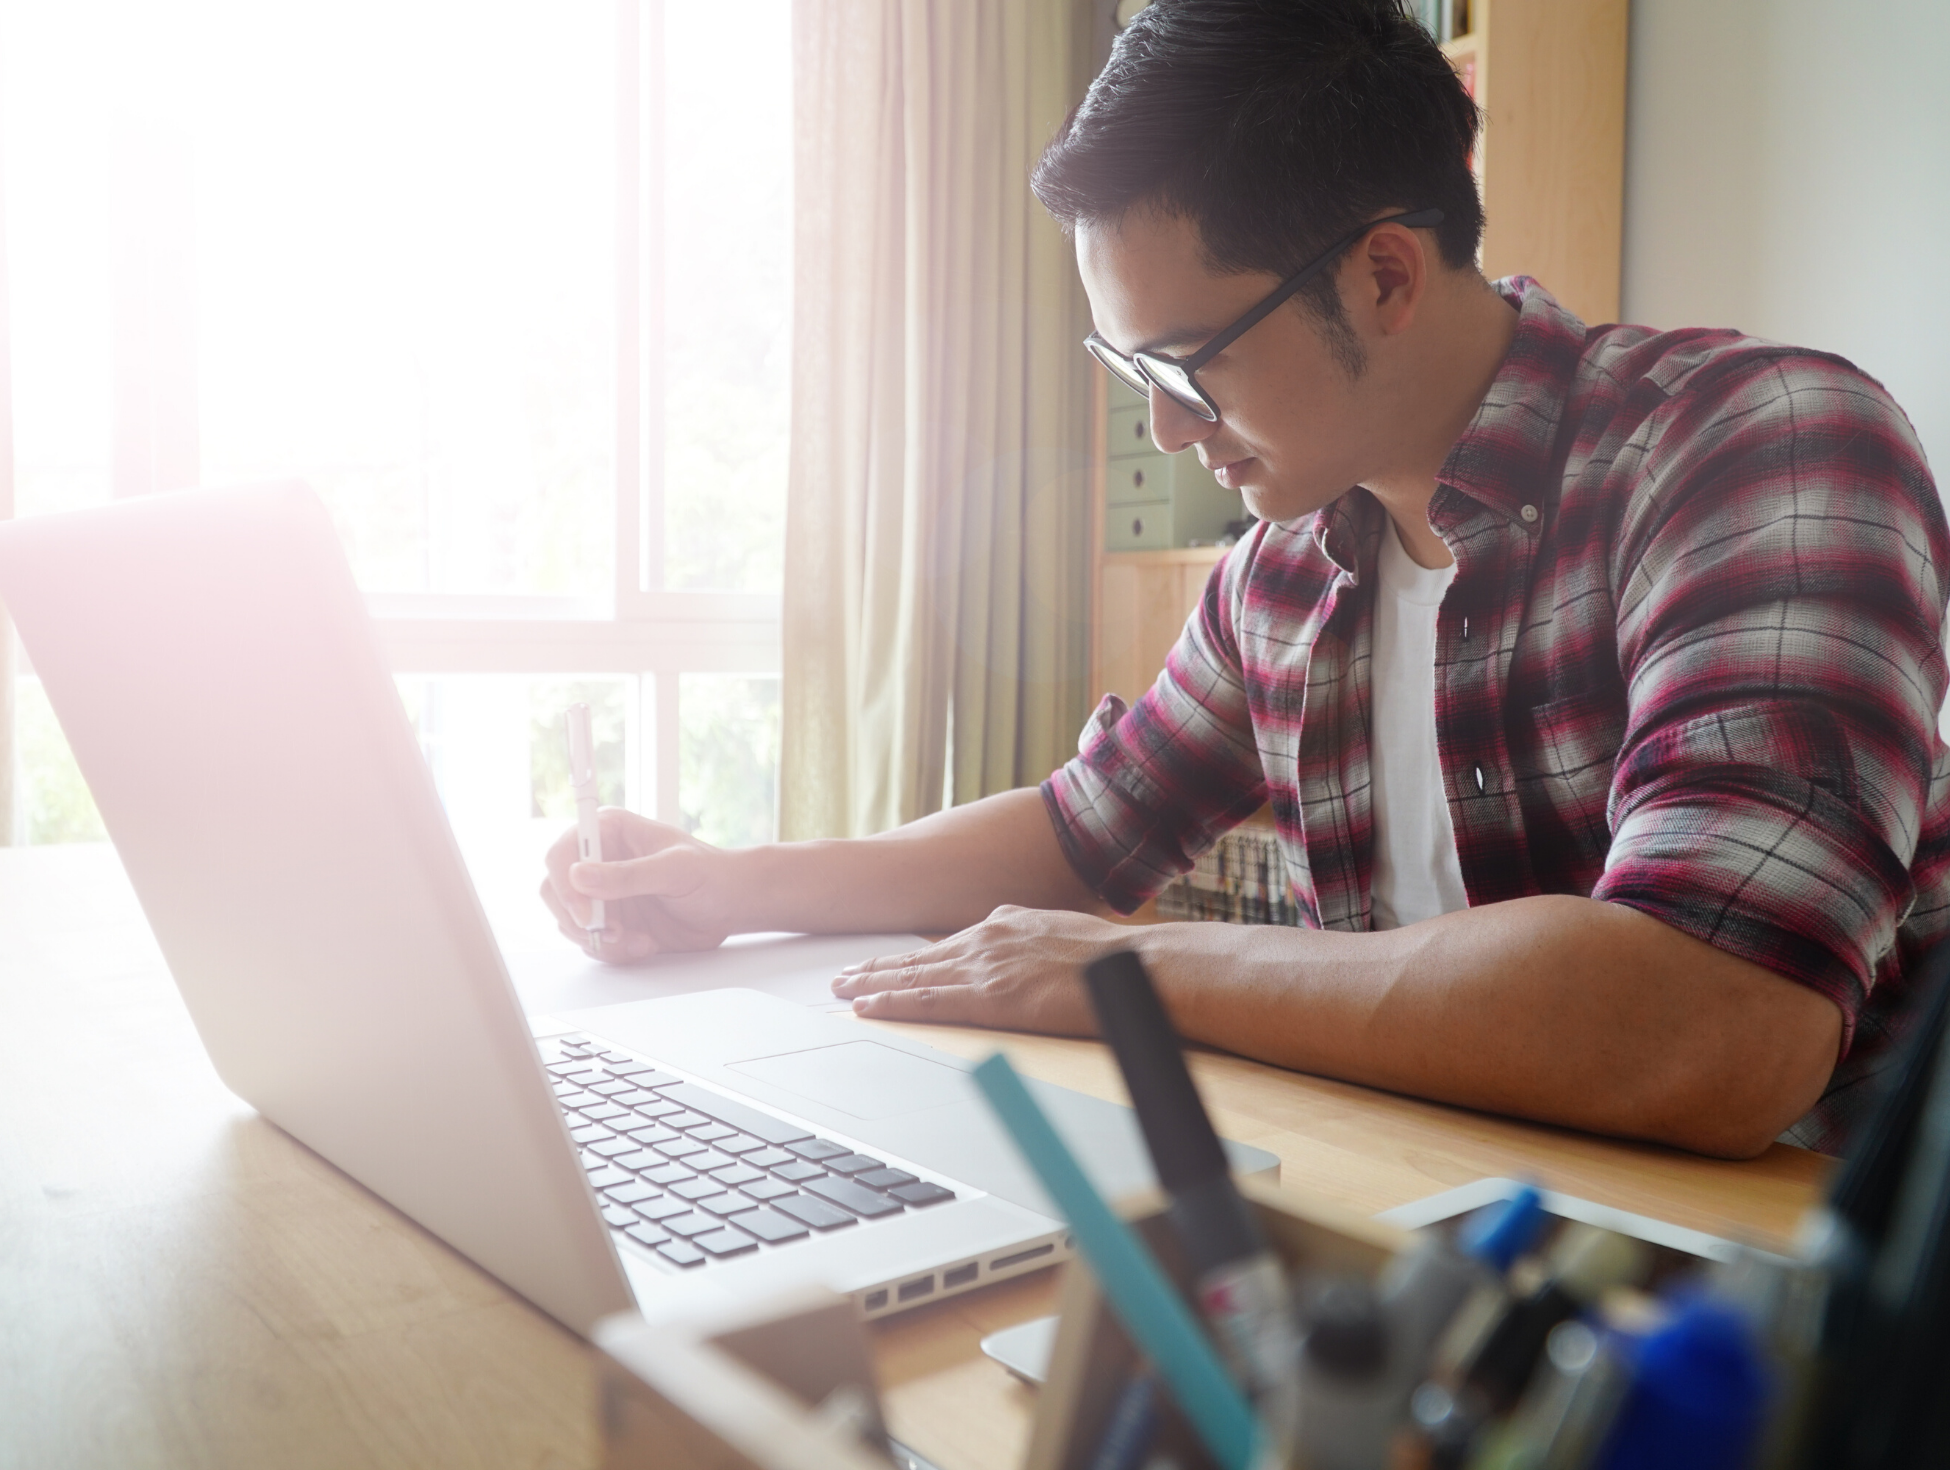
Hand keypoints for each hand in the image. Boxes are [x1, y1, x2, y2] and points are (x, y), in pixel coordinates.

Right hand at [539, 808, 741, 962]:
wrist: (731, 905)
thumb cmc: (712, 874)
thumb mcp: (675, 869)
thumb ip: (628, 874)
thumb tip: (579, 875)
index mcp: (610, 831)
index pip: (562, 852)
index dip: (565, 884)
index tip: (587, 913)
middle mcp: (599, 862)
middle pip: (555, 891)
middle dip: (579, 920)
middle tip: (614, 933)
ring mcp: (602, 894)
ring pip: (570, 923)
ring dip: (602, 940)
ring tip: (640, 939)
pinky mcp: (611, 922)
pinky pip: (592, 944)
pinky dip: (615, 951)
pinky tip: (645, 943)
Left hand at [830, 905, 1129, 1033]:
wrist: (1135, 967)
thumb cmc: (1112, 959)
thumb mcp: (1063, 931)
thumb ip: (1034, 939)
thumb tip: (1022, 952)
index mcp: (1007, 923)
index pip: (946, 942)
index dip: (912, 955)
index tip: (886, 962)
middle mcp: (988, 938)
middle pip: (919, 955)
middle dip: (878, 966)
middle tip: (843, 975)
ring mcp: (985, 966)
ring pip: (914, 975)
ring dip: (872, 984)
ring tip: (842, 990)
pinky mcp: (990, 997)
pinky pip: (927, 1001)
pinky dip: (892, 1003)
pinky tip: (867, 1007)